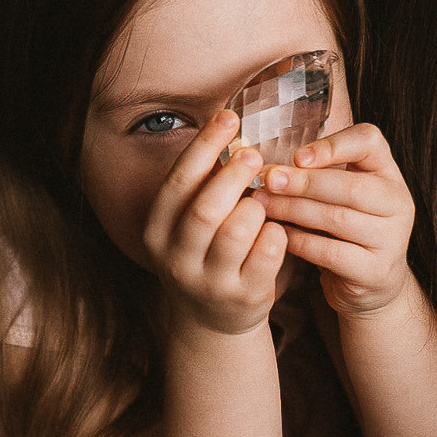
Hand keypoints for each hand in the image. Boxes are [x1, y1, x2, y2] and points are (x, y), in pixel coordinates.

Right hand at [141, 111, 287, 336]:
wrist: (212, 320)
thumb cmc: (206, 253)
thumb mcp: (188, 223)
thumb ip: (203, 184)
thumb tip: (228, 124)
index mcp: (157, 230)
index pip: (178, 181)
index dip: (204, 145)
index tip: (229, 116)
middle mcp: (176, 258)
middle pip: (205, 209)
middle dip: (232, 175)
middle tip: (254, 154)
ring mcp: (208, 282)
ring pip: (236, 233)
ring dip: (255, 208)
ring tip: (264, 198)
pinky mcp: (242, 298)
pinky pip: (265, 257)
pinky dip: (276, 235)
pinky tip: (279, 227)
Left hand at [256, 123, 416, 320]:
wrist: (369, 284)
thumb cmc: (344, 230)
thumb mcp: (339, 196)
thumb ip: (317, 175)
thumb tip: (268, 167)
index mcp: (388, 174)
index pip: (369, 141)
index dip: (333, 145)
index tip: (297, 157)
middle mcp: (398, 204)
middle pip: (352, 185)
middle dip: (304, 182)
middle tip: (268, 180)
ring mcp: (391, 239)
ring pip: (338, 218)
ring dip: (293, 209)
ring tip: (263, 204)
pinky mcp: (375, 271)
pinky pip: (331, 252)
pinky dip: (300, 241)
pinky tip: (278, 234)